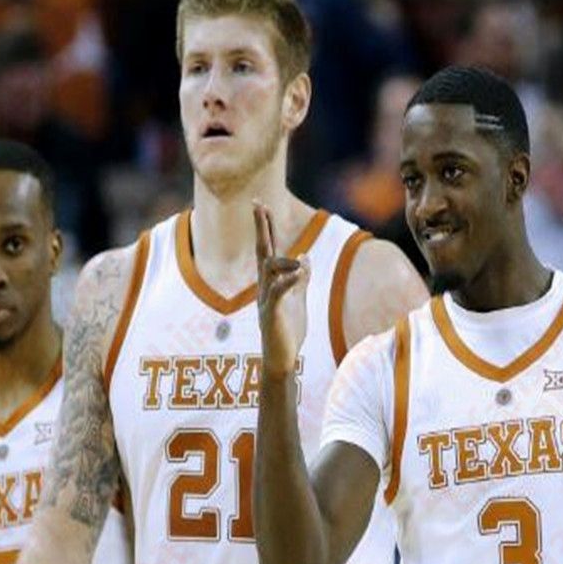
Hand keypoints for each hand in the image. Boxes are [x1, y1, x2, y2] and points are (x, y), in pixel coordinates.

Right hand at [254, 201, 309, 377]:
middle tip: (257, 203)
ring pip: (269, 271)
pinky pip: (277, 293)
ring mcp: (266, 300)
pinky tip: (299, 273)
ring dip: (285, 261)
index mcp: (271, 283)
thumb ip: (300, 280)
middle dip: (261, 227)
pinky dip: (288, 281)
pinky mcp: (272, 315)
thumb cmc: (288, 332)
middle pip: (262, 251)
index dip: (266, 227)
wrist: (281, 360)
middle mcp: (265, 288)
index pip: (268, 249)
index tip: (261, 204)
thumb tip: (305, 257)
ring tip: (301, 264)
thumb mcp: (297, 300)